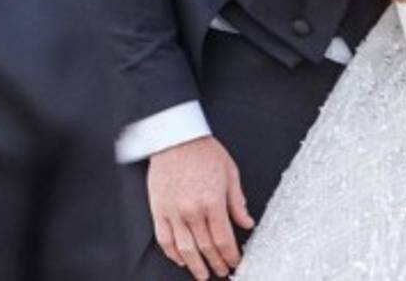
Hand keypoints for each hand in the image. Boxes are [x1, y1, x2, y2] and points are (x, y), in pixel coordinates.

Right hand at [148, 136, 254, 278]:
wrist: (176, 138)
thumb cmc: (204, 151)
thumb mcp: (230, 172)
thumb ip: (237, 201)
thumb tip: (247, 223)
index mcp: (213, 201)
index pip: (223, 238)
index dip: (230, 255)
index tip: (235, 262)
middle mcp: (193, 211)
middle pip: (206, 247)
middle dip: (216, 263)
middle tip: (222, 272)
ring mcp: (173, 212)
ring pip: (185, 249)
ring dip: (195, 265)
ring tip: (203, 275)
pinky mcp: (158, 210)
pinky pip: (165, 239)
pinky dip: (173, 254)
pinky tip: (181, 259)